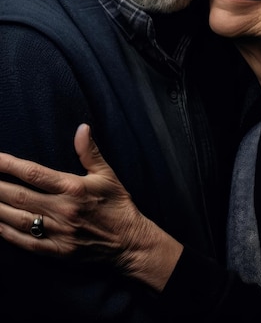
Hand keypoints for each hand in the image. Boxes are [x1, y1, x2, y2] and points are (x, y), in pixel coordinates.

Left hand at [0, 124, 181, 290]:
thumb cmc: (118, 205)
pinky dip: (7, 233)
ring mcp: (58, 232)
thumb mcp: (107, 174)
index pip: (34, 173)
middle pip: (19, 196)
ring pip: (18, 219)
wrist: (130, 242)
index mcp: (73, 188)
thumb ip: (89, 152)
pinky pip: (26, 243)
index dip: (10, 165)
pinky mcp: (57, 251)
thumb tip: (82, 128)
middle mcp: (62, 210)